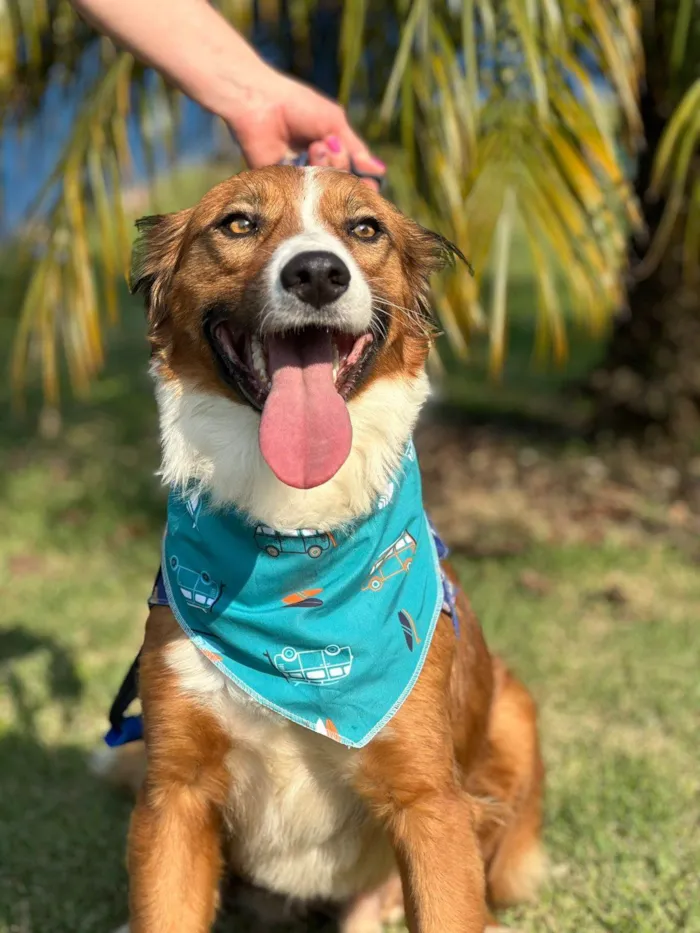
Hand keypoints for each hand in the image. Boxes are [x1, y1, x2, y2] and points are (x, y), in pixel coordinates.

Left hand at [223, 70, 384, 187]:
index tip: (370, 183)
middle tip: (327, 145)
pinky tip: (306, 157)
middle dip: (341, 164)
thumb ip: (356, 150)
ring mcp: (302, 181)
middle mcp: (319, 170)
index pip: (356, 177)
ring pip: (327, 191)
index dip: (365, 183)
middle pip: (344, 185)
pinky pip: (305, 196)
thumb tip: (380, 172)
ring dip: (327, 166)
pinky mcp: (284, 188)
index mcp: (333, 153)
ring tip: (314, 146)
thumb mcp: (334, 123)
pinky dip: (311, 177)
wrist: (262, 103)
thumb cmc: (299, 106)